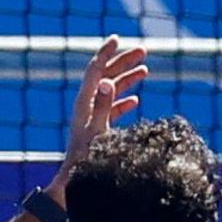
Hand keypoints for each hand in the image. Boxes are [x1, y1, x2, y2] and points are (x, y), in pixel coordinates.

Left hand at [62, 35, 147, 186]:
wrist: (77, 183)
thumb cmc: (87, 160)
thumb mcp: (98, 130)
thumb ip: (103, 105)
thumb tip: (105, 80)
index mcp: (85, 104)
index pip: (94, 71)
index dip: (106, 54)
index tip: (117, 38)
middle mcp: (87, 108)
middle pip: (104, 77)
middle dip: (122, 63)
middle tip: (143, 51)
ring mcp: (92, 118)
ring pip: (110, 92)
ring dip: (126, 79)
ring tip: (145, 69)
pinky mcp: (98, 129)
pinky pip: (112, 109)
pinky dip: (123, 101)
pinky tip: (136, 101)